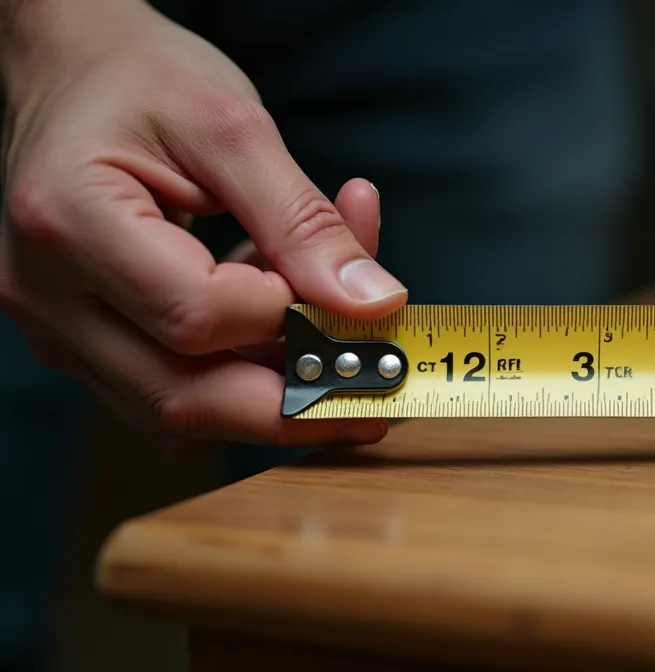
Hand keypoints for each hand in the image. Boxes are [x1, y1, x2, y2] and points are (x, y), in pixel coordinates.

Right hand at [0, 1, 407, 448]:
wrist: (73, 73)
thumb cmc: (143, 80)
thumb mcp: (233, 126)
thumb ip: (302, 221)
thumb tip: (373, 305)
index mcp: (72, 224)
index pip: (197, 317)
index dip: (287, 317)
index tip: (344, 288)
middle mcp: (49, 296)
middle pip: (184, 397)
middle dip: (301, 400)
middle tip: (384, 376)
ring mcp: (61, 329)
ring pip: (184, 409)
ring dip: (277, 382)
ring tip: (330, 308)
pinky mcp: (87, 342)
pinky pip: (178, 386)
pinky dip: (246, 365)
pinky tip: (282, 298)